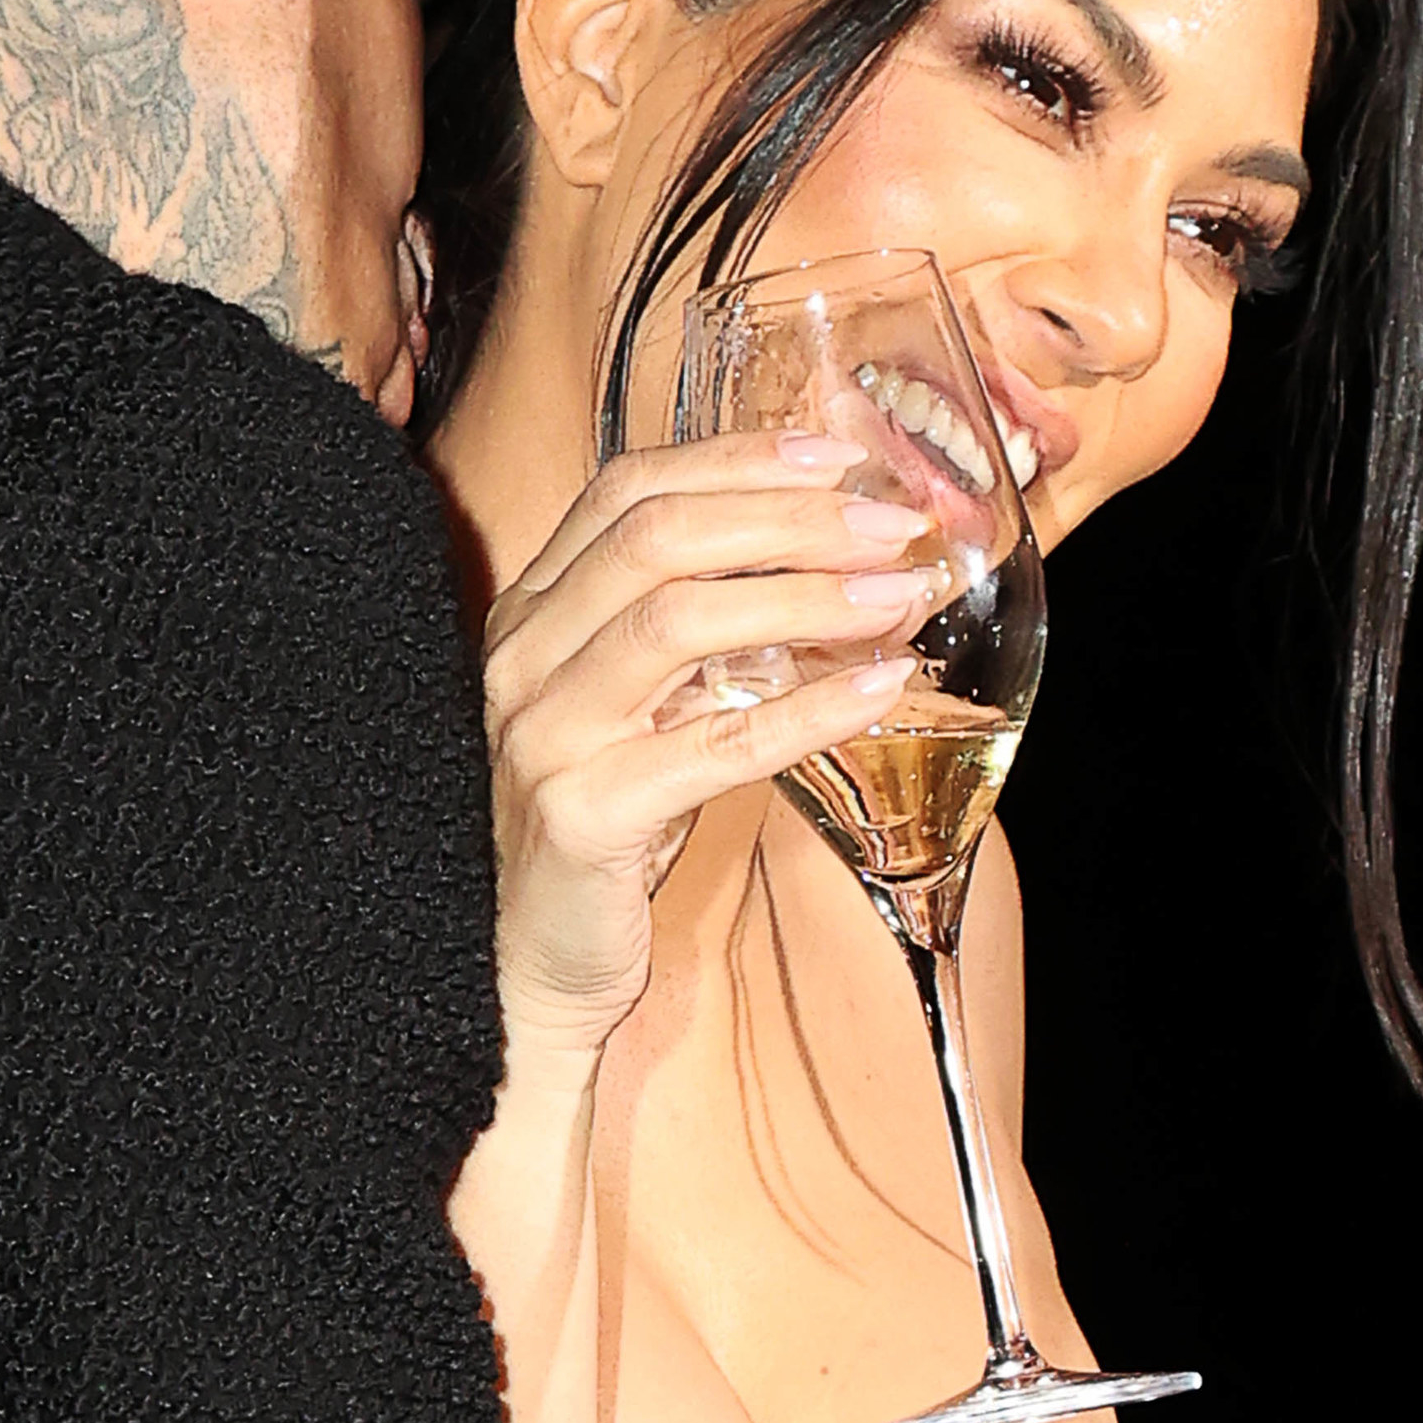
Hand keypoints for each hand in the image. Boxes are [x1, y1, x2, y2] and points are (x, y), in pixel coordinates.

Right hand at [476, 432, 944, 1053]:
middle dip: (788, 518)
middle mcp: (523, 658)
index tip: (837, 455)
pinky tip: (878, 690)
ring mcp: (544, 734)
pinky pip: (715, 745)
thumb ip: (704, 634)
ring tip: (899, 595)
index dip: (737, 461)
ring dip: (806, 597)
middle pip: (659, 538)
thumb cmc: (608, 828)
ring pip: (678, 622)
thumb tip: (844, 564)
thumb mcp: (644, 708)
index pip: (628, 490)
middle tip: (890, 526)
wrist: (533, 967)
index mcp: (532, 613)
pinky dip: (809, 710)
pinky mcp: (584, 814)